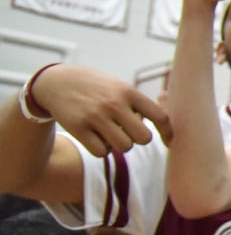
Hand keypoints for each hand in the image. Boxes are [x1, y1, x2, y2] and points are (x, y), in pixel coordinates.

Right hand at [29, 63, 171, 154]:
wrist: (58, 82)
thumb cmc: (98, 89)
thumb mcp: (120, 87)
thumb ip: (141, 104)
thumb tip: (166, 119)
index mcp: (129, 91)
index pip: (160, 116)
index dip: (167, 132)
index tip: (168, 142)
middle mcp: (114, 103)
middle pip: (143, 138)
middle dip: (139, 139)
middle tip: (129, 132)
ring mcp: (95, 116)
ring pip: (124, 147)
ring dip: (120, 145)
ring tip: (111, 134)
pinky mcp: (78, 128)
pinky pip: (101, 152)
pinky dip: (102, 150)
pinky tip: (97, 138)